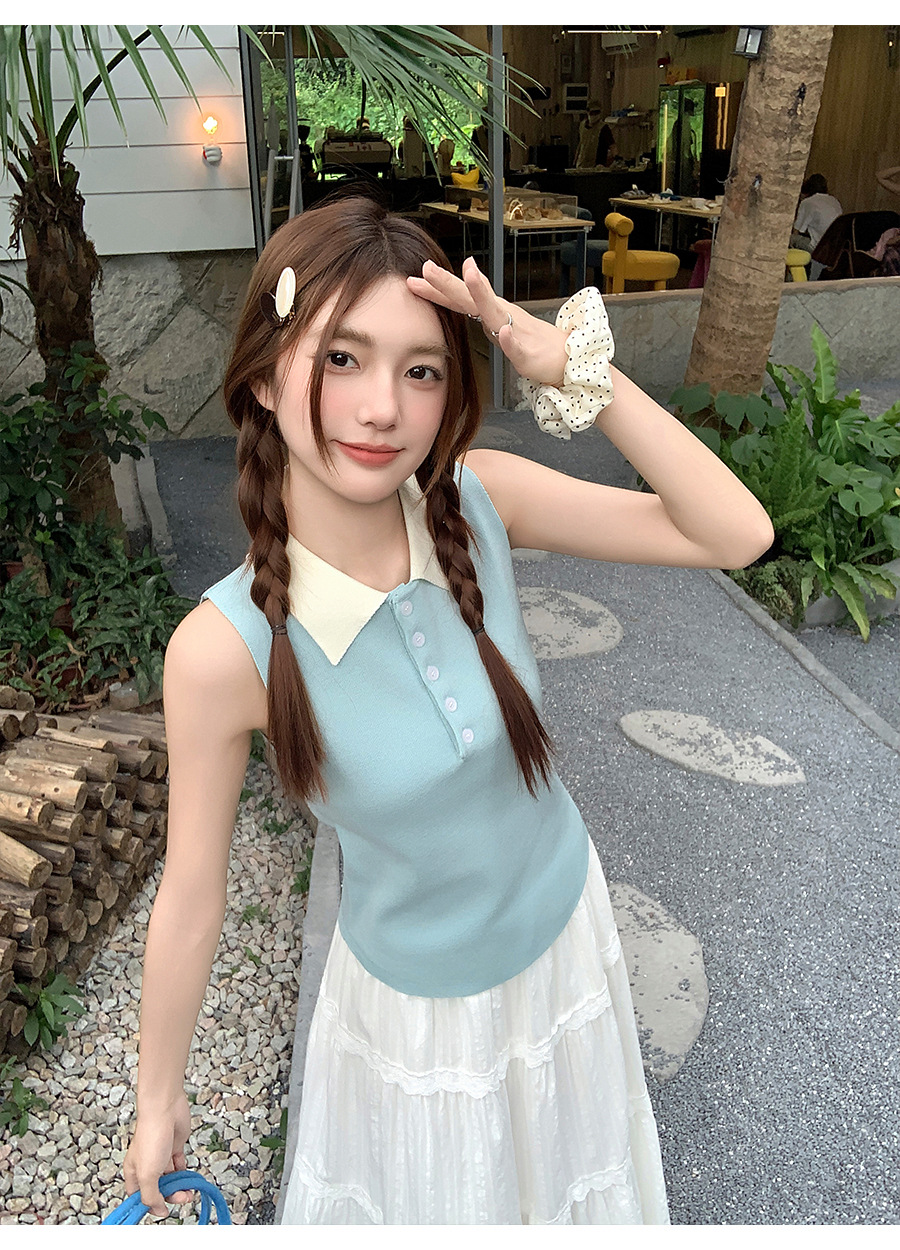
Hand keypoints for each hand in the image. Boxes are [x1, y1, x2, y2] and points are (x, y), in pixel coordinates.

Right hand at [122, 1092, 192, 1219]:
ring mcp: (161, 1156)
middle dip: (171, 1196)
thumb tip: (158, 1211)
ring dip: (180, 1187)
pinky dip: (185, 1173)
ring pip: (171, 1179)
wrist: (166, 1109)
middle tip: (183, 1197)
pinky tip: (190, 1177)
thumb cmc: (152, 1136)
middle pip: (158, 1189)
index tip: (163, 1211)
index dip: (150, 1206)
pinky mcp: (174, 1147)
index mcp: (134, 1173)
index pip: (139, 1197)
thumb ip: (151, 1195)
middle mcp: (146, 1165)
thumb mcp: (148, 1174)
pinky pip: (180, 1166)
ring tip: (190, 1190)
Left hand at [407, 256, 568, 386]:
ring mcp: (515, 332)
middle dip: (449, 282)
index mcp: (492, 312)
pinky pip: (517, 346)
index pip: (460, 297)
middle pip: (471, 296)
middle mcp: (501, 315)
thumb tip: (459, 294)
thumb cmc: (530, 342)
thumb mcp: (497, 323)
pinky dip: (510, 339)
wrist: (563, 358)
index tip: (416, 277)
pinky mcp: (527, 353)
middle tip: (428, 268)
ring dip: (481, 292)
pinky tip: (503, 331)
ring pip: (494, 311)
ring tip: (468, 274)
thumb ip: (479, 311)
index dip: (438, 288)